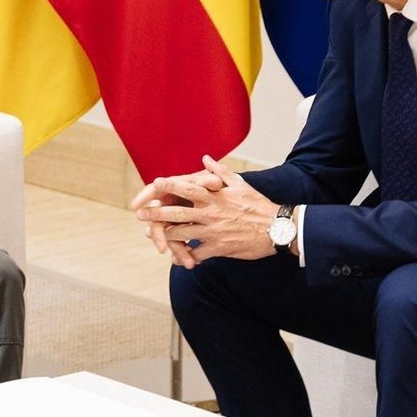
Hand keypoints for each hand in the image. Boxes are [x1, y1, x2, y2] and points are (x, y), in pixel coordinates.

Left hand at [133, 155, 277, 267]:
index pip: (188, 188)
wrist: (276, 229)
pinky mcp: (219, 248)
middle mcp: (211, 213)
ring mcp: (213, 232)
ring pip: (182, 234)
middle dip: (156, 214)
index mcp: (215, 196)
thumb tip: (205, 158)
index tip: (155, 183)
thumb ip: (220, 172)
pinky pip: (196, 254)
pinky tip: (177, 258)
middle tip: (140, 213)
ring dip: (165, 235)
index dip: (170, 186)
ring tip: (153, 236)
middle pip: (177, 213)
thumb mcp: (241, 184)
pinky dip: (185, 257)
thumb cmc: (258, 205)